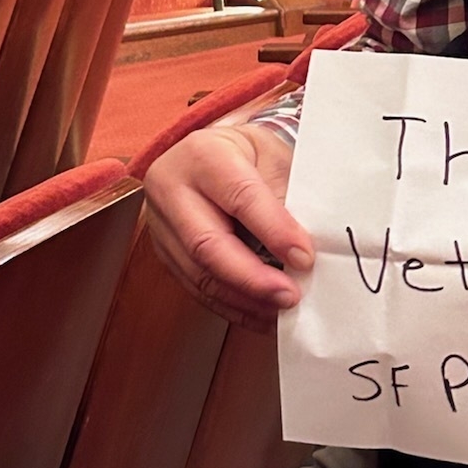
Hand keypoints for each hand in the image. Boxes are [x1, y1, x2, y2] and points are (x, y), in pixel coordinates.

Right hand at [145, 121, 314, 332]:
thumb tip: (305, 250)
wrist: (213, 154)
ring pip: (199, 273)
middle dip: (252, 278)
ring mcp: (162, 224)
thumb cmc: (250, 154)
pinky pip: (195, 287)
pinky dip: (231, 305)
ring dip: (243, 299)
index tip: (304, 258)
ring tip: (280, 311)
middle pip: (207, 244)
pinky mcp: (164, 252)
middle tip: (290, 296)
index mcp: (203, 154)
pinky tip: (260, 314)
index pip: (240, 197)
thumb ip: (287, 197)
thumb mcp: (274, 156)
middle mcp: (172, 188)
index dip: (273, 231)